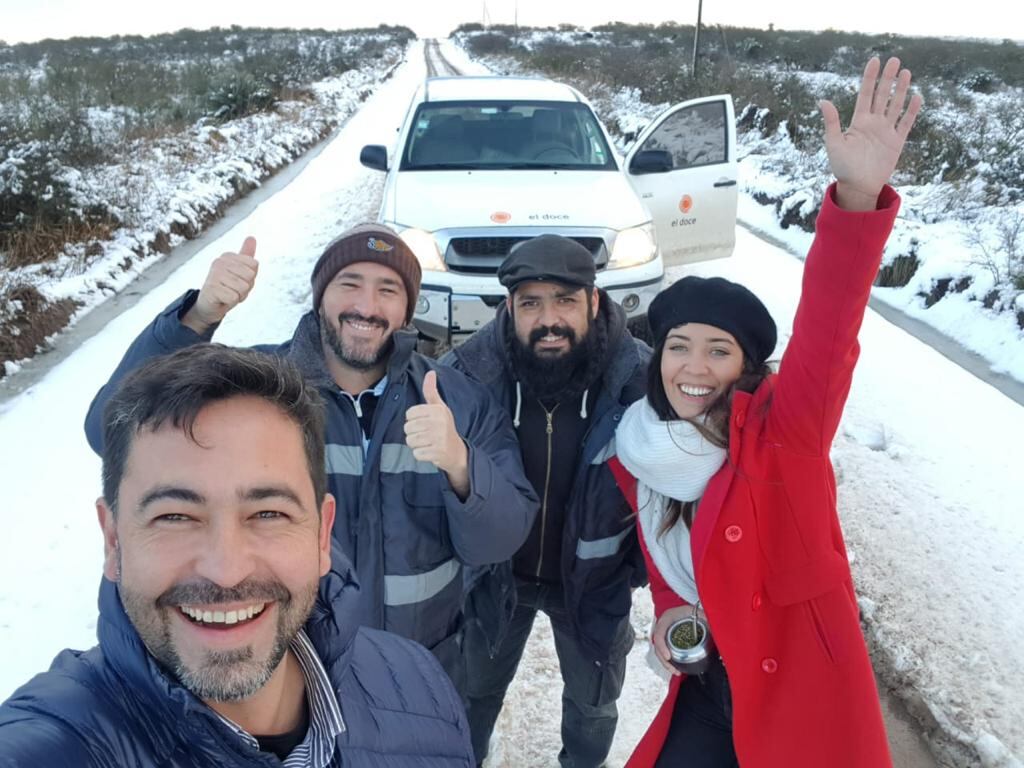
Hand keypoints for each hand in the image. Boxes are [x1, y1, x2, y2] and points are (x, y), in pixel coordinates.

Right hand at [181, 236, 258, 333]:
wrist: (209, 305)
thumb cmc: (227, 288)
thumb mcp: (240, 271)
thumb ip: (246, 255)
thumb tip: (252, 237)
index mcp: (228, 256)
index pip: (255, 265)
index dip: (251, 277)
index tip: (239, 280)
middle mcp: (219, 262)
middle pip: (250, 276)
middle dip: (246, 288)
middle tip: (233, 289)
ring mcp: (214, 274)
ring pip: (243, 287)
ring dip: (239, 296)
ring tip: (228, 294)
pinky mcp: (211, 288)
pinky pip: (234, 297)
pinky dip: (231, 302)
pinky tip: (222, 300)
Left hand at [405, 370, 469, 497]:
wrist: (456, 451)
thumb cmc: (444, 427)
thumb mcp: (440, 407)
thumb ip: (431, 391)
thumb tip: (430, 372)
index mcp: (437, 410)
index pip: (409, 413)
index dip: (413, 419)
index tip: (424, 422)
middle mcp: (438, 423)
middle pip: (408, 428)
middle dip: (413, 433)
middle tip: (425, 434)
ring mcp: (438, 438)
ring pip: (410, 441)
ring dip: (415, 444)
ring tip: (427, 442)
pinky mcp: (436, 453)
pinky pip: (416, 453)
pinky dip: (420, 454)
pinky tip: (429, 451)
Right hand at [651, 603, 705, 676]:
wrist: (692, 609)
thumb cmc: (696, 610)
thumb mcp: (702, 614)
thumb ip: (709, 621)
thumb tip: (718, 632)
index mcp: (668, 617)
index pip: (659, 632)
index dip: (661, 646)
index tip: (668, 657)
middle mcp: (663, 625)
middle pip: (658, 644)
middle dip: (664, 660)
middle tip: (674, 669)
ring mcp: (664, 632)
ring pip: (659, 649)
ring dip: (665, 662)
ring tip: (676, 671)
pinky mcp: (667, 639)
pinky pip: (664, 650)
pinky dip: (668, 660)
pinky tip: (676, 667)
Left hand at [819, 57, 922, 210]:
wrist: (858, 186)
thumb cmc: (843, 167)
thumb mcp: (834, 143)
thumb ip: (831, 122)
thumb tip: (822, 100)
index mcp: (858, 121)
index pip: (865, 94)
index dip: (870, 77)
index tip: (875, 60)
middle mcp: (873, 123)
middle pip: (882, 95)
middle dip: (888, 78)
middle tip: (895, 60)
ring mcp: (886, 131)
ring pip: (895, 105)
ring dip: (901, 89)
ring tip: (906, 72)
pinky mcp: (896, 141)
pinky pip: (906, 123)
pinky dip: (911, 111)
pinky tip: (916, 97)